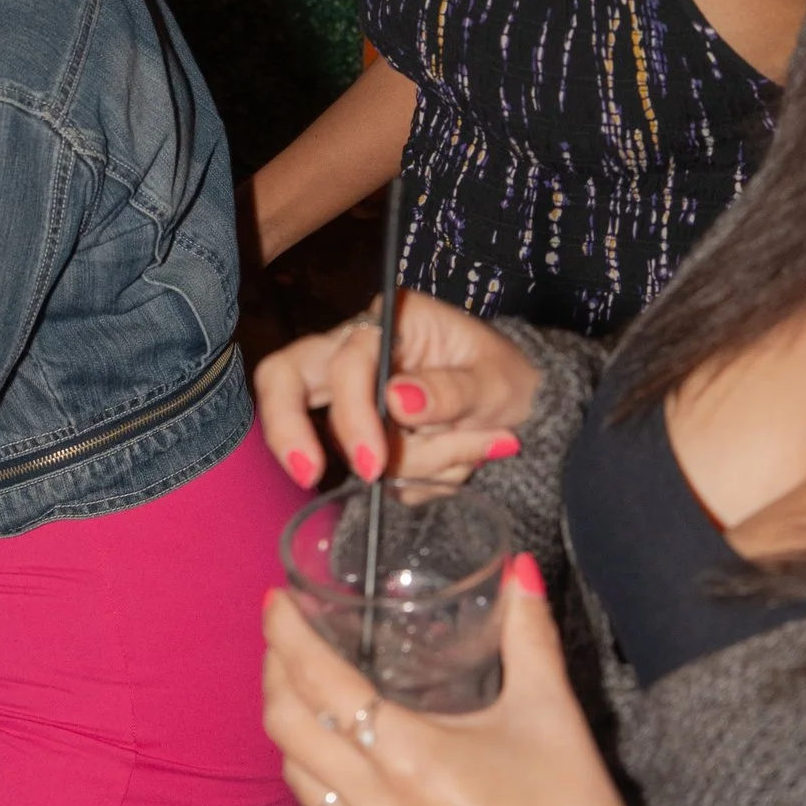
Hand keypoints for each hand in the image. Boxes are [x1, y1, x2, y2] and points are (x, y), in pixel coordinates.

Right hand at [254, 295, 542, 492]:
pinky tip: (453, 463)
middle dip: (287, 429)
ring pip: (336, 442)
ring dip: (409, 467)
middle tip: (309, 475)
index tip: (374, 462)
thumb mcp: (496, 381)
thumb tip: (397, 399)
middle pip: (283, 378)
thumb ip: (450, 390)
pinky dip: (417, 481)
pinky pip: (369, 475)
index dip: (351, 414)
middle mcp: (356, 352)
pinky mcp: (361, 437)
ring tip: (471, 449)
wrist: (522, 407)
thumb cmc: (506, 377)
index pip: (343, 362)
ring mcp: (352, 397)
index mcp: (387, 324)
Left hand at [261, 560, 646, 805]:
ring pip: (301, 784)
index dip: (287, 636)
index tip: (275, 602)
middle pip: (286, 730)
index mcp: (408, 758)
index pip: (318, 683)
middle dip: (275, 676)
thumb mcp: (553, 715)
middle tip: (284, 641)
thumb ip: (530, 634)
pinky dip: (327, 787)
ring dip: (293, 733)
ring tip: (308, 697)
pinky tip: (353, 769)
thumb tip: (520, 571)